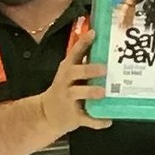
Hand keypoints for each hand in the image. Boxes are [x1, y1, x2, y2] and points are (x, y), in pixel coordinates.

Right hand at [32, 17, 109, 136]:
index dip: (83, 42)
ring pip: (77, 94)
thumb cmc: (64, 90)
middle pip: (74, 72)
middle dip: (88, 70)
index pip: (74, 53)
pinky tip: (108, 120)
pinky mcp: (72, 117)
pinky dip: (97, 121)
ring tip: (102, 92)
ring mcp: (68, 100)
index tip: (94, 33)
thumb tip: (105, 46)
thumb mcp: (68, 75)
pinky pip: (86, 119)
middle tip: (104, 69)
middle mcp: (65, 83)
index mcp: (67, 70)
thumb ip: (83, 63)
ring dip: (90, 92)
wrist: (45, 115)